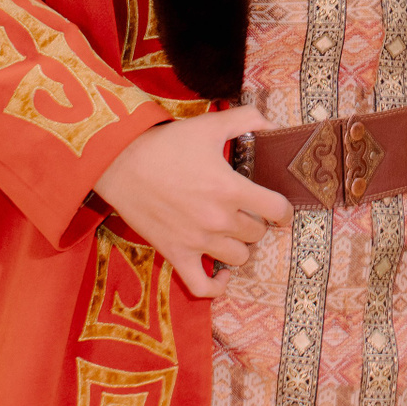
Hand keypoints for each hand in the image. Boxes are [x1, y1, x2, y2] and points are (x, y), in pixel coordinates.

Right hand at [92, 107, 292, 298]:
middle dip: (255, 221)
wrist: (122, 163)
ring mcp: (198, 241)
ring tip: (231, 232)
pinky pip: (203, 286)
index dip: (284, 210)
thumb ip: (246, 119)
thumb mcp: (209, 124)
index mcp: (231, 188)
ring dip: (240, 245)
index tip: (280, 209)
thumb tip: (271, 122)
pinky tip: (222, 274)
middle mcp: (218, 218)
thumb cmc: (167, 144)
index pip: (276, 209)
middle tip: (245, 211)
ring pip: (239, 257)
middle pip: (257, 233)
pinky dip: (217, 286)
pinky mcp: (176, 254)